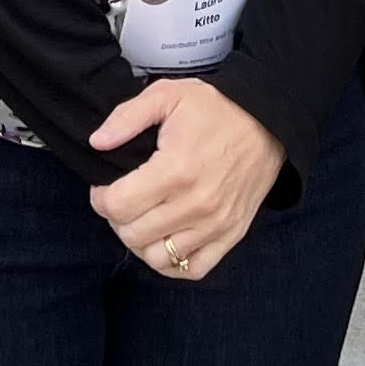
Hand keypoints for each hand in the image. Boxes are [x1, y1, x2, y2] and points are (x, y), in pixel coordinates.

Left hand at [87, 78, 284, 282]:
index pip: (118, 206)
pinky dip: (172, 262)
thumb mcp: (168, 95)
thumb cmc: (216, 108)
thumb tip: (97, 142)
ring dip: (140, 242)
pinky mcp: (230, 236)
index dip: (101, 197)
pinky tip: (165, 238)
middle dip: (117, 218)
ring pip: (158, 258)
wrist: (267, 123)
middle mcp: (196, 205)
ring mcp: (215, 225)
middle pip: (132, 235)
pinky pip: (192, 270)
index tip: (105, 186)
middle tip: (122, 199)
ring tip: (142, 218)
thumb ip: (127, 117)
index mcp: (176, 169)